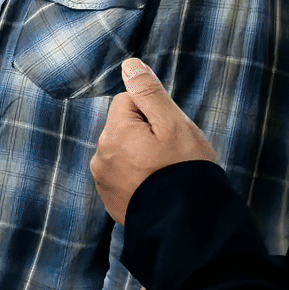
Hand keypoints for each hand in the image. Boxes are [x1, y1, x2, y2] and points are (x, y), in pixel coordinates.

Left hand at [90, 57, 219, 224]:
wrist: (188, 224)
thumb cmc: (185, 169)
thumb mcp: (173, 124)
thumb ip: (149, 92)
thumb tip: (129, 65)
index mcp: (113, 133)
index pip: (128, 102)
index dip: (153, 112)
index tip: (169, 133)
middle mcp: (100, 155)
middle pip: (124, 127)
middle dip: (146, 134)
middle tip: (171, 155)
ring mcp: (103, 180)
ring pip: (124, 152)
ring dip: (141, 156)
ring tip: (166, 173)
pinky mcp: (110, 200)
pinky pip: (123, 176)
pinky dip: (138, 178)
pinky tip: (157, 189)